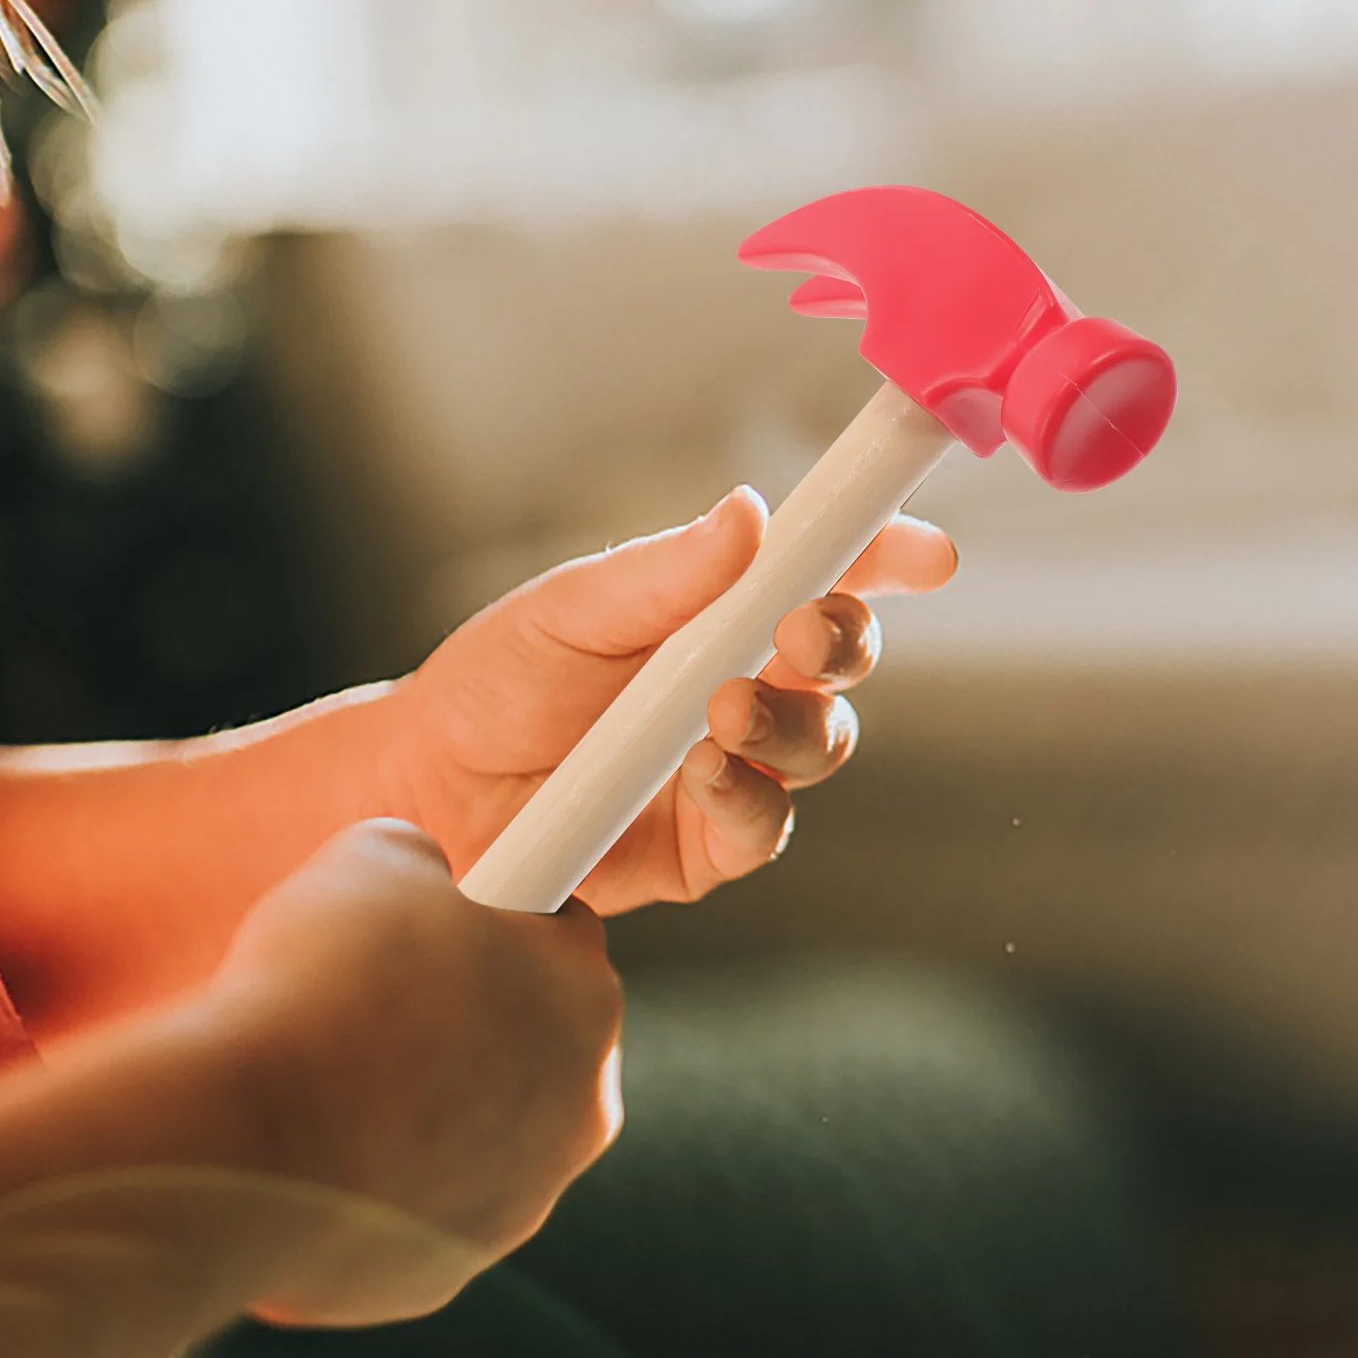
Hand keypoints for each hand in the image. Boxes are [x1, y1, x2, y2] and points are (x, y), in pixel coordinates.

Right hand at [209, 819, 622, 1269]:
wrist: (244, 1137)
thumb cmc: (319, 984)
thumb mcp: (373, 859)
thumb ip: (421, 862)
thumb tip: (415, 878)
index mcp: (584, 988)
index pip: (561, 931)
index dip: (496, 916)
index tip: (445, 921)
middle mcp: (582, 1101)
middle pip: (533, 1035)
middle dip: (467, 1015)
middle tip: (378, 996)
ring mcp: (524, 1193)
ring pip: (482, 1126)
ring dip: (426, 1100)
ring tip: (334, 1073)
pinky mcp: (452, 1267)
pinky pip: (422, 1201)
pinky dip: (379, 1177)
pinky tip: (318, 1146)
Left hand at [390, 487, 955, 912]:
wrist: (431, 784)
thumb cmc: (501, 678)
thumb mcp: (570, 610)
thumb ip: (660, 572)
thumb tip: (748, 513)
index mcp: (720, 611)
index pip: (823, 575)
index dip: (884, 557)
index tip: (926, 552)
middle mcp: (744, 682)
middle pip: (841, 659)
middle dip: (841, 641)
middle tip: (801, 630)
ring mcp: (735, 765)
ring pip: (818, 744)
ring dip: (789, 722)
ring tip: (725, 709)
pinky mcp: (709, 843)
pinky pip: (764, 826)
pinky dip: (748, 799)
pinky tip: (705, 774)